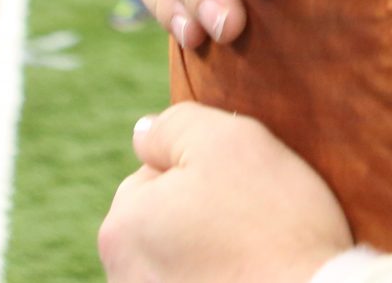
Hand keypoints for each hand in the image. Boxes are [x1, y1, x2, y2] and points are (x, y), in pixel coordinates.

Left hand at [100, 106, 349, 282]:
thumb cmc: (272, 224)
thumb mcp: (228, 142)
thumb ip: (175, 125)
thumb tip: (143, 133)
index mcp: (120, 228)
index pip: (156, 174)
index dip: (205, 171)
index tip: (242, 189)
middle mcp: (122, 277)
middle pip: (163, 220)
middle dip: (199, 214)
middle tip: (251, 220)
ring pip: (181, 258)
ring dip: (209, 252)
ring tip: (254, 254)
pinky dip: (222, 279)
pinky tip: (252, 277)